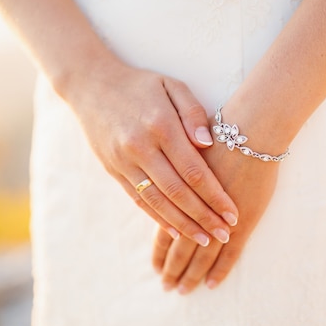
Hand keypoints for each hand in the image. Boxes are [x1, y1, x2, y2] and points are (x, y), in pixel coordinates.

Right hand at [71, 61, 238, 244]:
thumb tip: (208, 144)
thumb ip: (193, 112)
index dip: (215, 196)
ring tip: (205, 240)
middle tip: (224, 235)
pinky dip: (158, 218)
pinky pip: (139, 200)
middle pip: (177, 192)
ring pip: (157, 202)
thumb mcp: (172, 86)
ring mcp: (124, 161)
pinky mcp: (114, 170)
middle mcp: (141, 147)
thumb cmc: (141, 85)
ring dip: (183, 225)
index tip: (233, 213)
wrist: (91, 85)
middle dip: (204, 217)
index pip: (193, 170)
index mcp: (161, 125)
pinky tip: (176, 231)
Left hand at [152, 130, 278, 292]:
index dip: (160, 249)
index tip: (155, 266)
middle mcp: (196, 209)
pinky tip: (210, 285)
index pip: (165, 228)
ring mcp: (220, 217)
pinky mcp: (244, 222)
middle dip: (172, 268)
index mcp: (180, 193)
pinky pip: (230, 253)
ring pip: (201, 255)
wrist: (252, 130)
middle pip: (179, 246)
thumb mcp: (188, 148)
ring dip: (190, 274)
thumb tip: (163, 181)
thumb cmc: (221, 131)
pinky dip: (220, 270)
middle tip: (166, 286)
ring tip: (182, 290)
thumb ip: (176, 169)